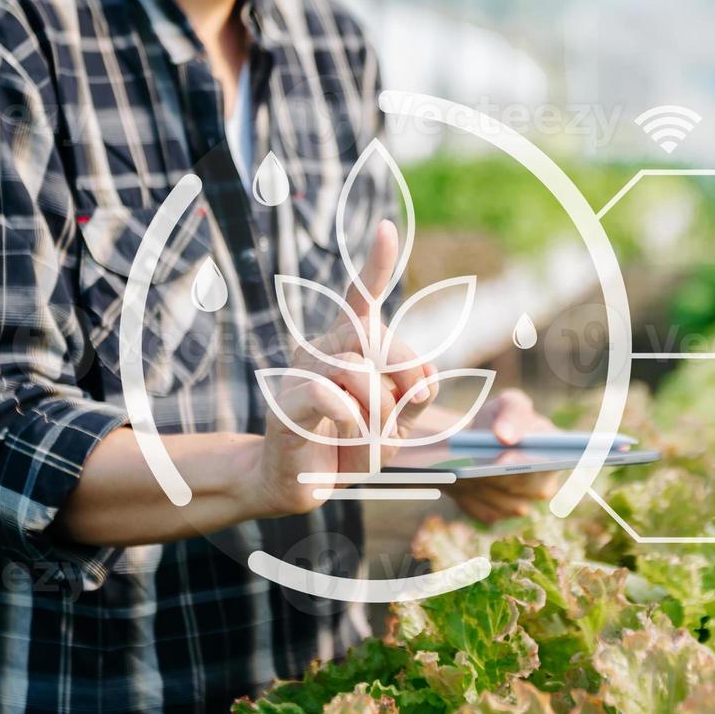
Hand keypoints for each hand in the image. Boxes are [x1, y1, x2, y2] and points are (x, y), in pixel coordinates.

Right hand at [256, 221, 438, 514]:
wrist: (295, 483)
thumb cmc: (344, 448)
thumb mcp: (393, 425)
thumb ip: (414, 399)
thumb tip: (427, 379)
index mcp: (346, 346)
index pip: (361, 299)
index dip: (375, 265)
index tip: (387, 230)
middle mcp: (320, 349)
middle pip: (378, 337)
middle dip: (404, 376)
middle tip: (404, 415)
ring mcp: (301, 373)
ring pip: (359, 368)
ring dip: (379, 411)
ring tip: (369, 436)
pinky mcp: (287, 403)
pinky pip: (331, 396)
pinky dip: (351, 419)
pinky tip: (347, 433)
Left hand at [445, 389, 560, 522]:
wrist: (481, 439)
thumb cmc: (501, 418)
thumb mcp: (507, 404)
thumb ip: (511, 414)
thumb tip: (505, 436)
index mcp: (557, 454)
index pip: (550, 463)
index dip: (527, 463)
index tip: (504, 461)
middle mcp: (546, 484)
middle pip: (526, 488)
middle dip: (500, 478)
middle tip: (474, 470)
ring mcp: (525, 503)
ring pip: (506, 505)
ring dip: (484, 491)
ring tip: (460, 476)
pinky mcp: (501, 514)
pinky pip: (488, 513)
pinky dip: (471, 501)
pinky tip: (457, 487)